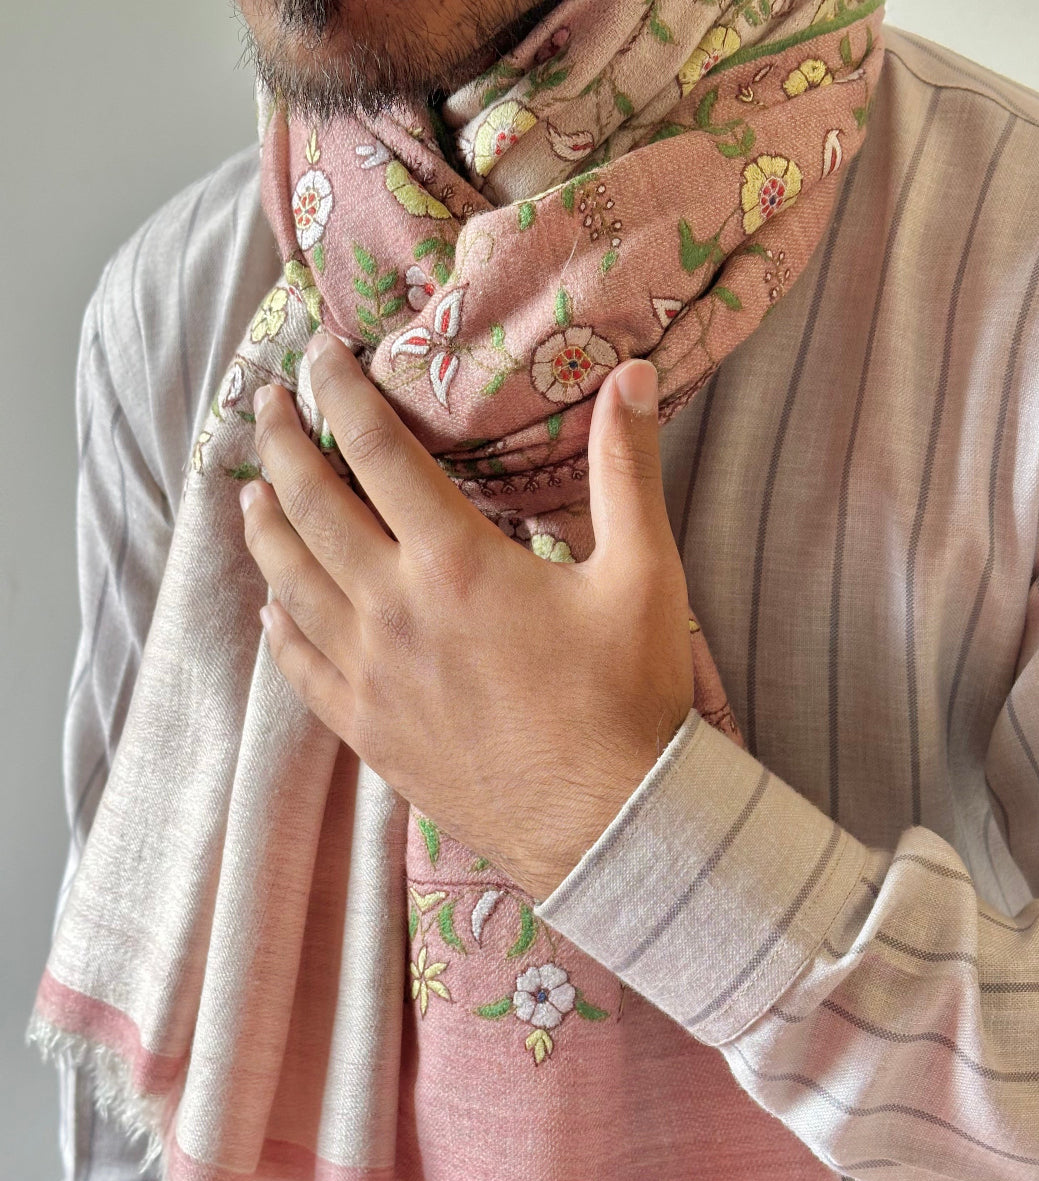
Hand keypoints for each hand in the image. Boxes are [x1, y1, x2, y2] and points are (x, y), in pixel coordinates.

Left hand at [241, 332, 693, 901]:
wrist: (603, 822)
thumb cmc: (626, 699)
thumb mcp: (643, 575)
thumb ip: (626, 469)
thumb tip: (632, 375)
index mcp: (455, 561)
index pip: (374, 450)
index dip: (339, 390)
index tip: (316, 354)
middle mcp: (394, 610)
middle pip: (309, 507)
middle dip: (281, 444)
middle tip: (266, 404)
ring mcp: (371, 675)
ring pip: (289, 583)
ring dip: (264, 527)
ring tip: (250, 493)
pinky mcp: (368, 729)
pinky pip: (299, 668)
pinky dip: (276, 627)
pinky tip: (270, 608)